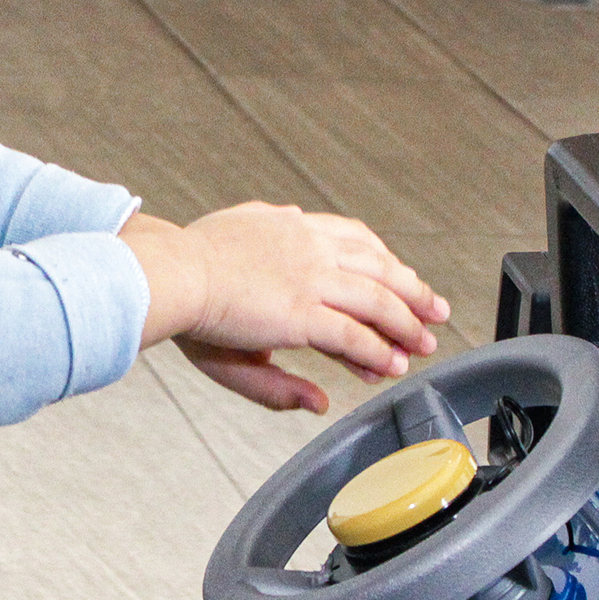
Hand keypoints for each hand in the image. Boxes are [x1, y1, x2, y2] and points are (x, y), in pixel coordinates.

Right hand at [120, 206, 447, 411]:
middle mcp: (306, 244)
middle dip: (411, 289)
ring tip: (423, 342)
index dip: (382, 259)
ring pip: (376, 298)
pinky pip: (354, 332)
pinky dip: (377, 349)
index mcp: (286, 227)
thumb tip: (306, 373)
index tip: (398, 275)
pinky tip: (390, 363)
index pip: (351, 236)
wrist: (164, 273)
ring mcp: (308, 276)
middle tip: (434, 309)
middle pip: (376, 264)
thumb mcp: (229, 297)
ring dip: (405, 322)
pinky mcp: (303, 310)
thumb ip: (265, 322)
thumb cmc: (182, 281)